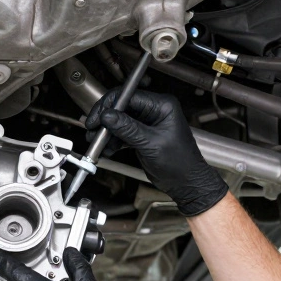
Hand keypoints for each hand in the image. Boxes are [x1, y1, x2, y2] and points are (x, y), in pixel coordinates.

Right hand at [85, 88, 228, 216]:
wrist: (187, 183)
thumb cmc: (180, 163)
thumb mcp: (151, 143)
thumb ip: (127, 128)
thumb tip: (107, 116)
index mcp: (162, 106)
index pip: (129, 96)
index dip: (109, 106)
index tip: (96, 119)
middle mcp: (154, 111)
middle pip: (122, 107)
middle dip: (105, 120)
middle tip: (93, 131)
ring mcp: (147, 123)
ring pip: (119, 121)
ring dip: (107, 132)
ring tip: (98, 143)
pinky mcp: (142, 135)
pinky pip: (122, 133)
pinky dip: (113, 141)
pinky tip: (107, 149)